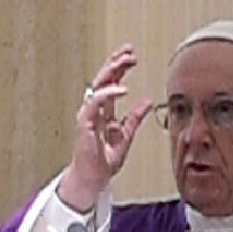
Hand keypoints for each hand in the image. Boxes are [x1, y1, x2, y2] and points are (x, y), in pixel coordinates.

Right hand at [62, 43, 147, 210]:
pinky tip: (121, 88)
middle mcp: (94, 109)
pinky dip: (108, 94)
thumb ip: (135, 118)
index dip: (119, 67)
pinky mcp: (84, 123)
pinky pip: (95, 103)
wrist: (93, 179)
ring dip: (112, 71)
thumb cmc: (103, 161)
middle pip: (103, 79)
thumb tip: (147, 101)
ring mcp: (88, 115)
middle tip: (129, 52)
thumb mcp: (126, 136)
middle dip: (115, 62)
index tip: (130, 54)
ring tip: (125, 62)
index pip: (110, 82)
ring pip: (98, 86)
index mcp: (103, 111)